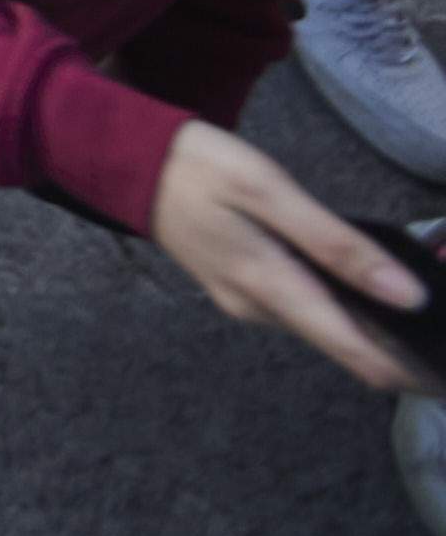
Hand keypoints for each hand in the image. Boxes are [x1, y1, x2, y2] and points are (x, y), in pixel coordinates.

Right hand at [152, 120, 445, 393]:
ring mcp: (244, 301)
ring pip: (322, 327)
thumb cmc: (198, 167)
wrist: (123, 160)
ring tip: (414, 310)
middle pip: (341, 343)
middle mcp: (259, 309)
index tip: (442, 374)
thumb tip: (407, 295)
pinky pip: (301, 309)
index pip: (355, 351)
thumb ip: (336, 243)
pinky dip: (336, 305)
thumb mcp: (270, 191)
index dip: (406, 371)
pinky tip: (358, 287)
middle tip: (439, 341)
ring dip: (366, 325)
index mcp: (270, 287)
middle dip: (394, 347)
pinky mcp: (237, 287)